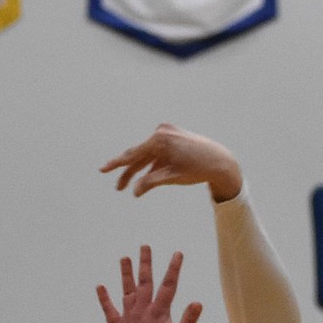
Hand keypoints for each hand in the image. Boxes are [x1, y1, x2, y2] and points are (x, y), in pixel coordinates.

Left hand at [97, 245, 201, 322]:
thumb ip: (189, 320)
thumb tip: (197, 302)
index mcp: (159, 312)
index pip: (169, 286)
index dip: (174, 268)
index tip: (177, 253)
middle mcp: (143, 310)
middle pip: (145, 282)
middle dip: (145, 263)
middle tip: (144, 246)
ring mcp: (129, 318)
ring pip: (127, 291)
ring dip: (126, 274)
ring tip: (124, 258)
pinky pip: (109, 311)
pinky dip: (104, 299)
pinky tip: (100, 286)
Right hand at [101, 123, 243, 202]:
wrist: (220, 161)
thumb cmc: (198, 169)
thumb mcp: (172, 177)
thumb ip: (151, 182)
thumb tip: (134, 191)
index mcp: (160, 140)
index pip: (133, 154)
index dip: (117, 164)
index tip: (102, 170)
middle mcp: (161, 132)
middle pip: (138, 155)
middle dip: (127, 171)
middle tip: (115, 186)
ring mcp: (167, 133)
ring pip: (146, 155)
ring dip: (138, 170)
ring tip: (125, 185)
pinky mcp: (172, 137)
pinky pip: (156, 153)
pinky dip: (151, 165)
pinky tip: (144, 177)